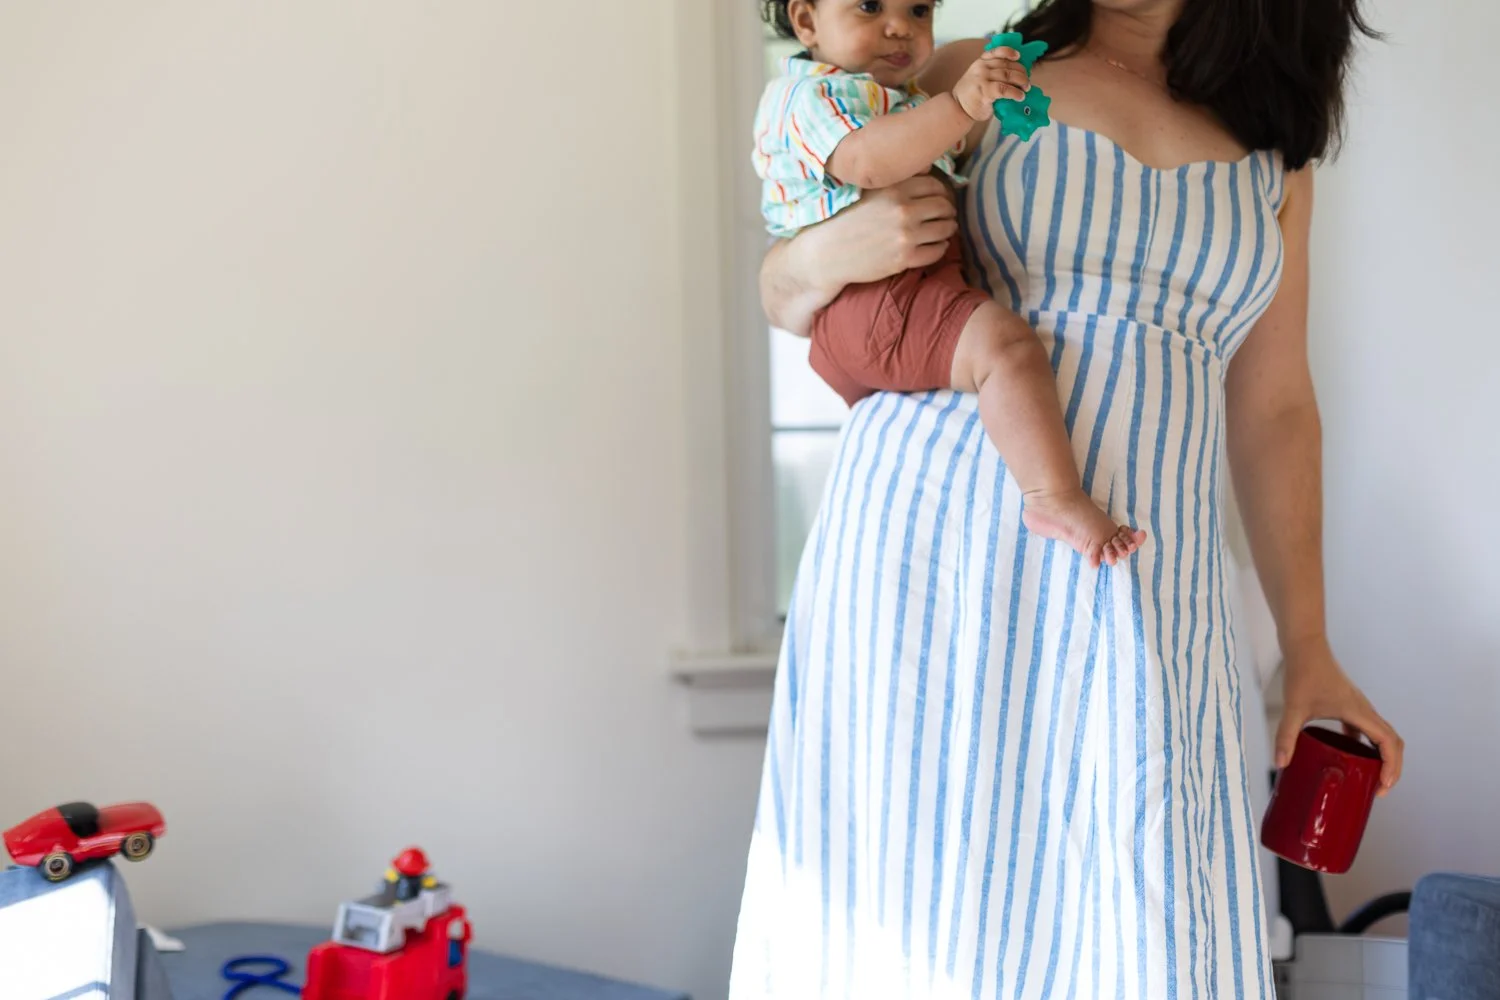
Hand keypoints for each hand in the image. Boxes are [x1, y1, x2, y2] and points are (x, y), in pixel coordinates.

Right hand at [808, 174, 958, 284]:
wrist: (829, 252)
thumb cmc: (847, 219)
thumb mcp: (868, 190)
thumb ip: (898, 178)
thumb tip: (928, 167)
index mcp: (895, 189)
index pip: (935, 185)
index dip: (942, 192)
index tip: (940, 199)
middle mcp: (903, 210)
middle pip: (944, 207)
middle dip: (948, 211)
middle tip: (946, 215)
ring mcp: (905, 236)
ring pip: (945, 229)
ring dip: (948, 229)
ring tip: (944, 230)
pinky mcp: (905, 258)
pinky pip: (937, 252)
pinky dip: (940, 248)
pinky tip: (935, 245)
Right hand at [951, 46, 1031, 121]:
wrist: (957, 109)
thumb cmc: (971, 96)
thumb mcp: (978, 78)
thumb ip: (992, 74)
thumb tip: (1016, 76)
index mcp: (981, 62)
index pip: (996, 51)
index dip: (1009, 52)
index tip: (1018, 56)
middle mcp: (981, 67)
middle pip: (1007, 65)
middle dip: (1021, 72)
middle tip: (1026, 82)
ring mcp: (982, 78)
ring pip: (1008, 75)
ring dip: (1021, 82)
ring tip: (1026, 89)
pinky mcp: (985, 91)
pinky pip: (1004, 89)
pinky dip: (1015, 92)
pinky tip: (1020, 96)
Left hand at [1275, 635, 1403, 795]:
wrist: (1305, 646)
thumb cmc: (1304, 673)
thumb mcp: (1294, 708)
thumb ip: (1286, 736)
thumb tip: (1280, 763)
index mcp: (1359, 713)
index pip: (1388, 742)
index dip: (1392, 766)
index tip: (1384, 786)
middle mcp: (1365, 710)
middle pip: (1392, 742)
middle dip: (1392, 767)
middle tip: (1379, 789)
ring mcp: (1358, 707)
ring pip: (1382, 735)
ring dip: (1382, 757)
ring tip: (1369, 778)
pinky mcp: (1348, 705)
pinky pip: (1365, 729)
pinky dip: (1365, 745)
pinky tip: (1348, 757)